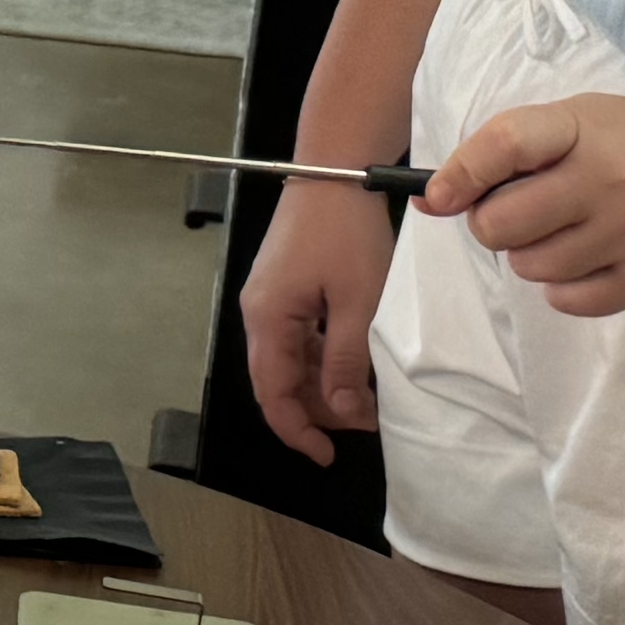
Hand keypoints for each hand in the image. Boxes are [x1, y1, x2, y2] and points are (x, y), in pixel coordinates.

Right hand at [237, 178, 398, 457]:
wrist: (335, 169)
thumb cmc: (345, 229)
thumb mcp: (358, 301)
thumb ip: (346, 360)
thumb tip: (343, 409)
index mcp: (267, 319)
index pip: (273, 394)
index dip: (298, 431)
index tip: (326, 455)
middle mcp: (259, 312)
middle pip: (279, 381)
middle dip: (319, 409)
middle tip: (365, 421)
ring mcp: (270, 298)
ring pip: (290, 360)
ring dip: (323, 383)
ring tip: (366, 394)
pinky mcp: (285, 286)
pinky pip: (297, 336)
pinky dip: (322, 357)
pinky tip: (352, 359)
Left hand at [428, 95, 624, 316]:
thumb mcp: (580, 121)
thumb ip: (509, 151)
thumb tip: (435, 200)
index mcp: (582, 130)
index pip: (504, 146)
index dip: (460, 175)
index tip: (440, 196)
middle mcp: (607, 180)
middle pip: (500, 225)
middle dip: (494, 225)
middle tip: (522, 215)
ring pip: (530, 268)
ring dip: (533, 256)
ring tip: (568, 231)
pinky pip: (569, 300)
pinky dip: (565, 287)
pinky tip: (591, 257)